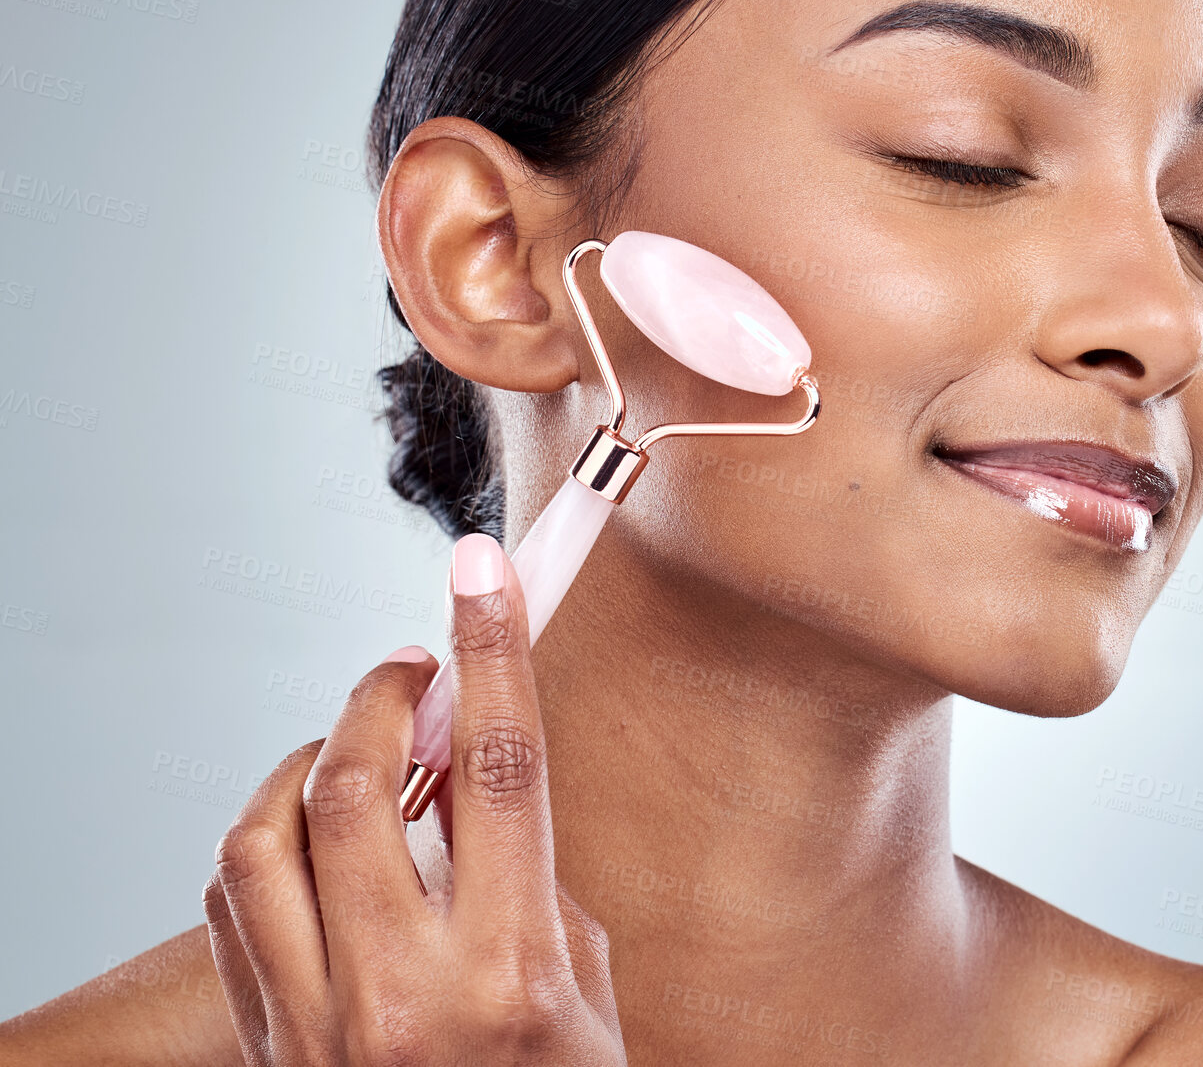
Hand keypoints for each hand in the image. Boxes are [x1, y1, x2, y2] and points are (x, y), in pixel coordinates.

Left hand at [202, 533, 625, 1063]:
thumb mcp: (584, 997)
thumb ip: (529, 880)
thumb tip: (467, 784)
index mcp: (509, 977)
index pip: (497, 770)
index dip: (491, 651)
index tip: (482, 568)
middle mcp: (401, 998)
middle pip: (357, 787)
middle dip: (380, 694)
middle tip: (412, 667)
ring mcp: (315, 1028)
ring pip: (265, 836)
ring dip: (313, 759)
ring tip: (360, 749)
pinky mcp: (264, 1044)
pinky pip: (234, 899)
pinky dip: (267, 834)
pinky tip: (314, 835)